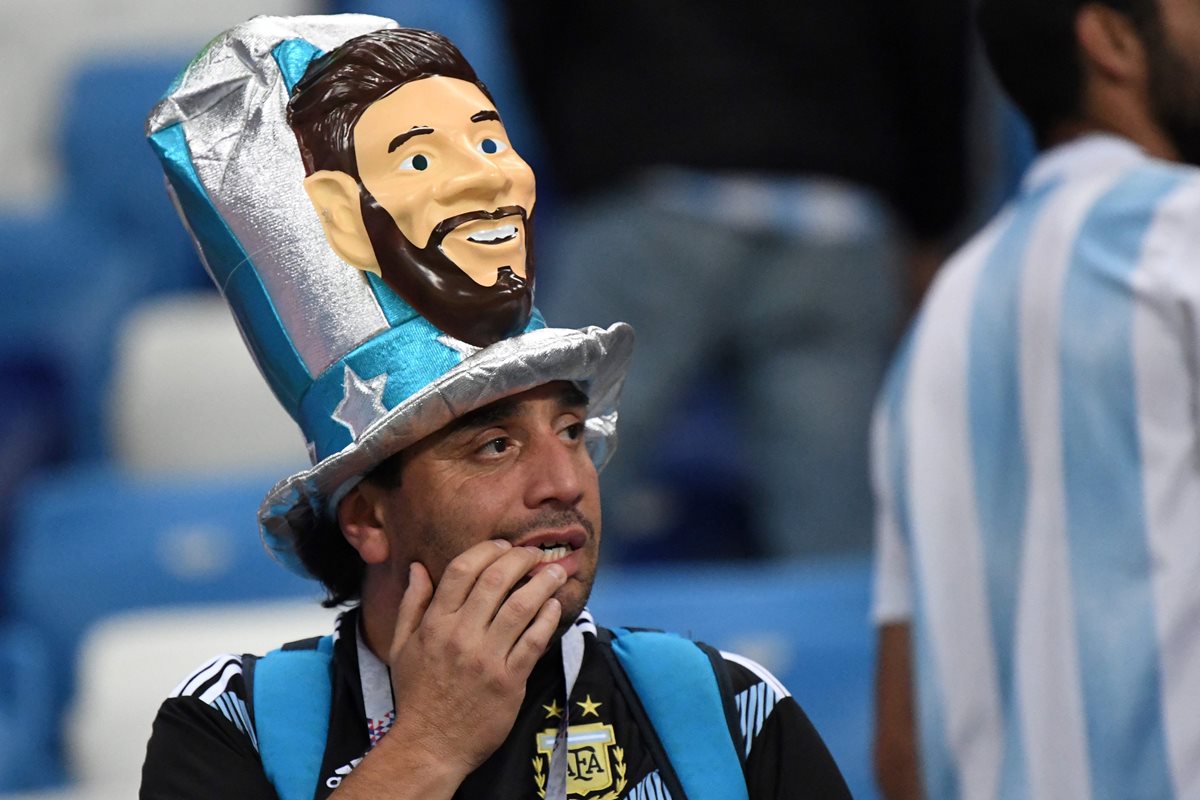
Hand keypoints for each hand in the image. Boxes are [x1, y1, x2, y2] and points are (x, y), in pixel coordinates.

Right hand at [387, 540, 565, 776]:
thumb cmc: (417, 694)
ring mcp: (486, 658)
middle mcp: (461, 636)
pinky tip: (554, 607)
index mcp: (435, 624)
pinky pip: (534, 641)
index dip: (488, 550)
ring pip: (521, 606)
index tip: (504, 546)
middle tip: (534, 555)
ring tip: (556, 573)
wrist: (431, 744)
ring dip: (543, 583)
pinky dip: (547, 618)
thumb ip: (412, 604)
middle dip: (521, 559)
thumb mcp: (402, 647)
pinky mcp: (509, 681)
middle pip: (496, 580)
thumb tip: (419, 567)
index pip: (462, 570)